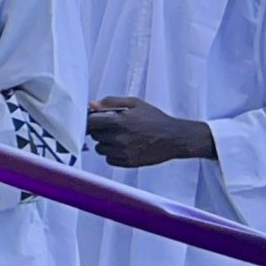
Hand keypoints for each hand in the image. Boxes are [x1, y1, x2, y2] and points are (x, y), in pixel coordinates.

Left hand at [87, 96, 214, 167]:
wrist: (174, 138)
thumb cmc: (156, 119)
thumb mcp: (135, 103)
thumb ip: (111, 102)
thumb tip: (92, 105)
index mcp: (119, 121)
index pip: (90, 122)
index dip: (91, 120)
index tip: (94, 119)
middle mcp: (119, 138)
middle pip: (94, 135)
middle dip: (99, 130)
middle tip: (111, 127)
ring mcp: (123, 152)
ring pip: (100, 148)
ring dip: (105, 143)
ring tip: (119, 137)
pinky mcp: (128, 163)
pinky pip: (109, 159)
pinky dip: (112, 154)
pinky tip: (123, 147)